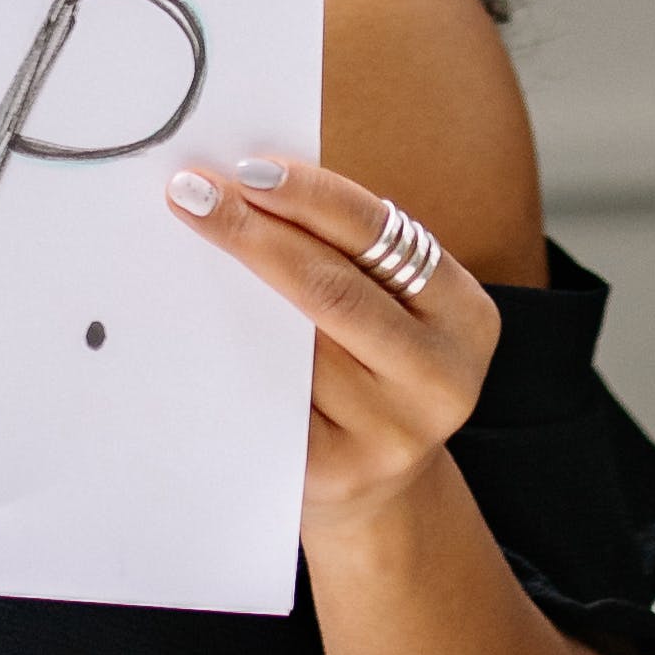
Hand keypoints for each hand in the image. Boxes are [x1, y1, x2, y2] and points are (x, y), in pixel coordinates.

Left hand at [168, 150, 500, 528]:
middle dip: (254, 233)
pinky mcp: (336, 474)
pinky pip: (272, 401)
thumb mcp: (391, 306)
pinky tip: (192, 330)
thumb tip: (249, 184)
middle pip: (331, 290)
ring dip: (230, 297)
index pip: (380, 237)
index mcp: (466, 317)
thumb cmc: (370, 365)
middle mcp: (442, 378)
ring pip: (295, 348)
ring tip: (188, 251)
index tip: (246, 168)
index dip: (311, 197)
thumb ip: (347, 254)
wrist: (376, 486)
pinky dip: (230, 359)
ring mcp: (392, 435)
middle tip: (193, 193)